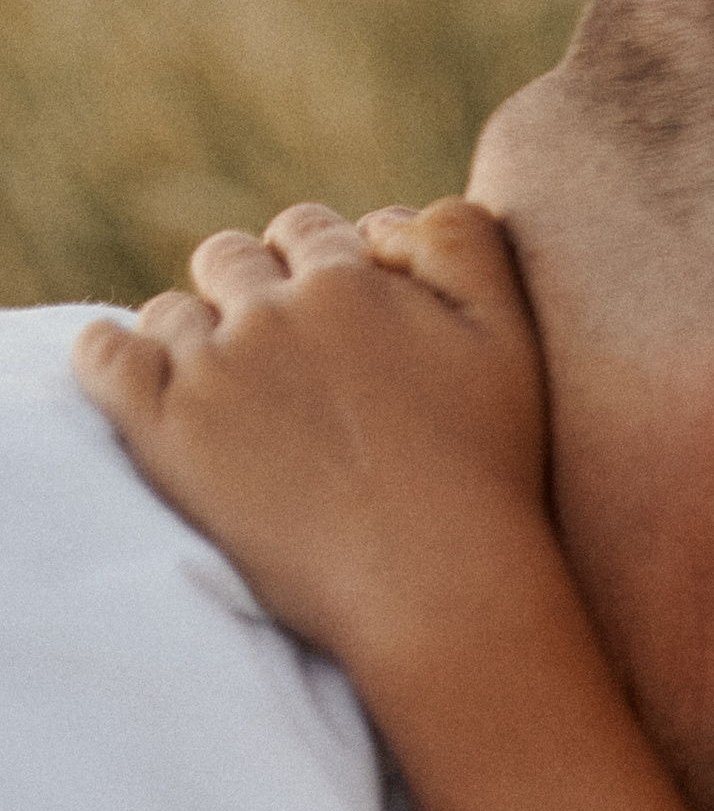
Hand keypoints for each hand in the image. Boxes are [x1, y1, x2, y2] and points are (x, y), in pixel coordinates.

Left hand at [72, 200, 555, 692]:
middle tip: (282, 379)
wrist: (440, 594)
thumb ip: (463, 244)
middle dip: (251, 300)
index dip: (316, 275)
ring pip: (172, 313)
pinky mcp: (166, 430)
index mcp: (350, 281)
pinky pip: (105, 357)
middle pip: (232, 262)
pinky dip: (115, 359)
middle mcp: (274, 312)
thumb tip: (384, 215)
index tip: (331, 332)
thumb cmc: (487, 480)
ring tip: (236, 413)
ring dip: (195, 344)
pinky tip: (143, 389)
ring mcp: (215, 370)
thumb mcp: (511, 341)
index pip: (307, 234)